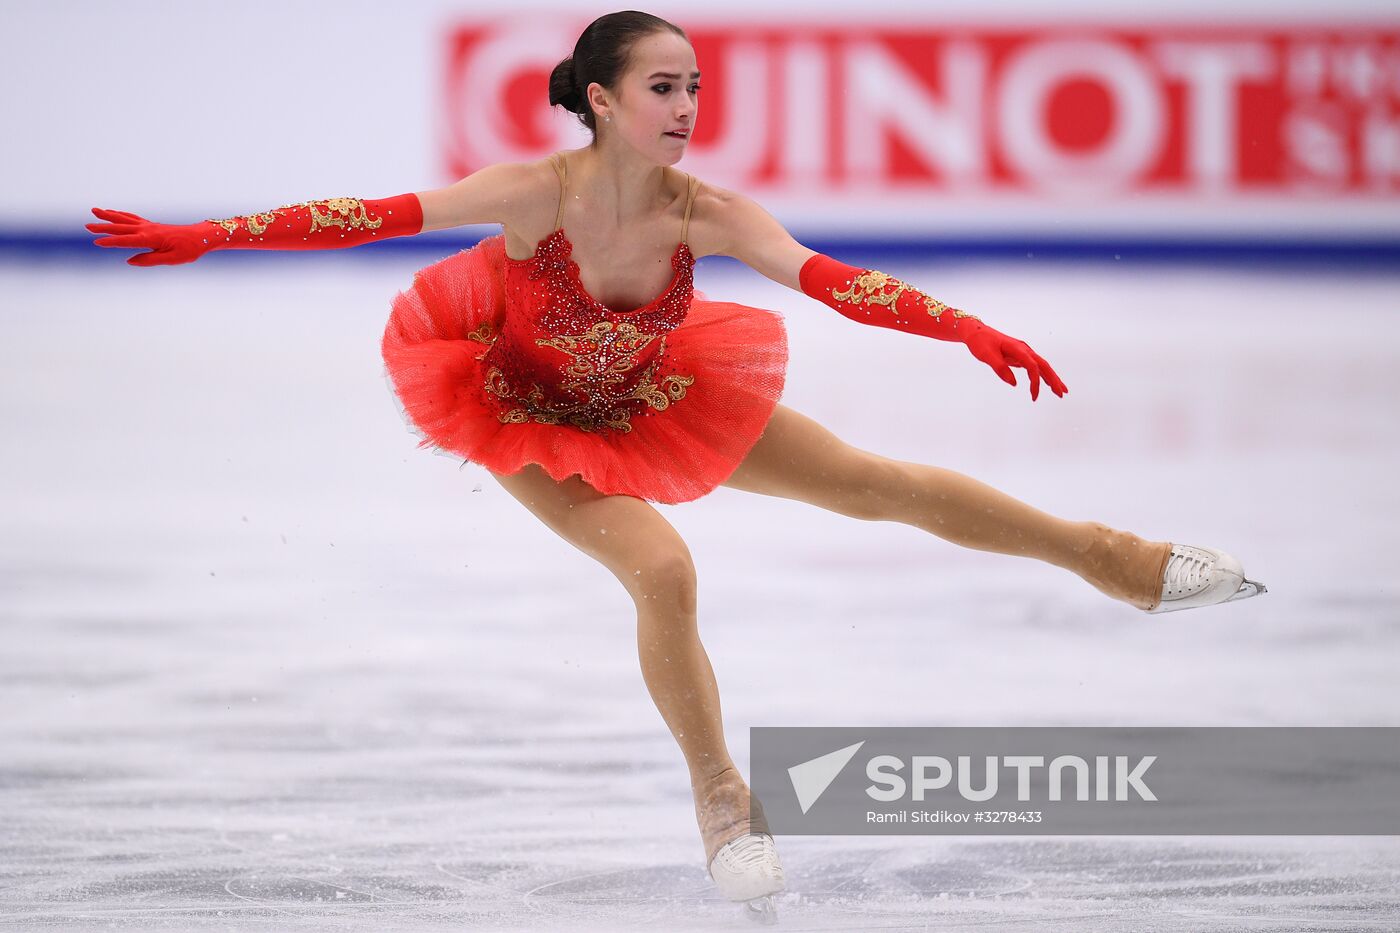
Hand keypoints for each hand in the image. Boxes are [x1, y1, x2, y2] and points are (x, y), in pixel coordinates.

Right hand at [86, 208, 212, 265]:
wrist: (200, 237)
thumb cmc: (188, 250)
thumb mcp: (171, 259)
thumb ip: (150, 260)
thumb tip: (130, 261)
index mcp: (151, 239)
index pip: (126, 241)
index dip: (111, 242)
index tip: (97, 242)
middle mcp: (147, 230)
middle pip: (121, 228)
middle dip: (103, 227)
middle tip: (87, 226)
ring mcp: (149, 226)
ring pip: (125, 220)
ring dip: (109, 216)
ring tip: (94, 211)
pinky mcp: (151, 226)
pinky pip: (132, 218)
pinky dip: (121, 215)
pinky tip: (114, 214)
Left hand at [963, 325, 1067, 400]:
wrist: (975, 331)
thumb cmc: (980, 342)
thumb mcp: (986, 355)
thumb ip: (1000, 368)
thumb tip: (1014, 384)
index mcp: (1017, 348)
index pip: (1032, 366)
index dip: (1035, 382)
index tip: (1034, 396)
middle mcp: (1024, 349)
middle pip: (1044, 365)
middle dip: (1054, 380)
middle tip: (1061, 394)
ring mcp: (1023, 352)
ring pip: (1042, 366)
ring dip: (1052, 378)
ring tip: (1061, 391)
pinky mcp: (1020, 356)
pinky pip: (1035, 366)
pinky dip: (1043, 375)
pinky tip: (1048, 383)